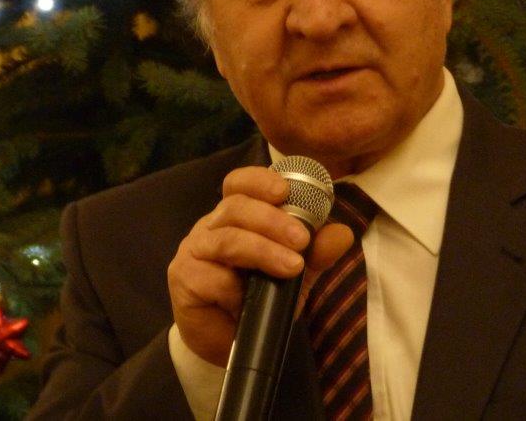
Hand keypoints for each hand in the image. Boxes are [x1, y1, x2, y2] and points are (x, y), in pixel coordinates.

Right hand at [168, 165, 354, 366]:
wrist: (230, 345)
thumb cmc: (259, 299)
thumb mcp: (296, 273)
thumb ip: (316, 252)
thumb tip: (343, 234)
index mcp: (234, 216)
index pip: (239, 184)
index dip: (260, 180)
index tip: (285, 190)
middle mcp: (210, 227)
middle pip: (235, 207)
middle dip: (272, 220)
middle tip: (301, 240)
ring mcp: (194, 252)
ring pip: (227, 239)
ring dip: (263, 250)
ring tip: (292, 267)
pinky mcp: (183, 280)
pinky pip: (210, 277)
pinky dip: (234, 288)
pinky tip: (247, 301)